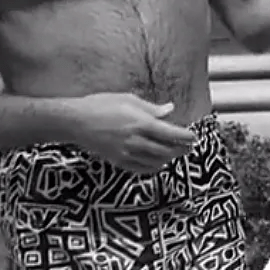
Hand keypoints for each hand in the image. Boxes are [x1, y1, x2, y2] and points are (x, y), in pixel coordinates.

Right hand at [70, 92, 196, 173]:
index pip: (173, 134)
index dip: (186, 137)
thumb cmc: (100, 105)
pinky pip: (141, 169)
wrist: (75, 122)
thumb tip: (170, 109)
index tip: (194, 137)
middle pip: (167, 150)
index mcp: (142, 123)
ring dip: (168, 159)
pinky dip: (153, 167)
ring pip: (156, 162)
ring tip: (174, 154)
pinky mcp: (118, 161)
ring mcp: (127, 153)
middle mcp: (137, 141)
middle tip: (188, 147)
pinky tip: (157, 163)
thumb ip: (151, 108)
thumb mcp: (128, 100)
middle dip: (181, 150)